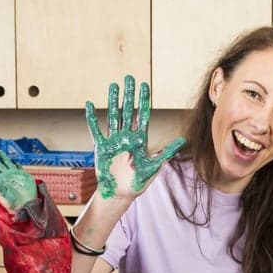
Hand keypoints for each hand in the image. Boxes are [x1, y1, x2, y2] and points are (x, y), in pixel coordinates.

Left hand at [0, 148, 36, 210]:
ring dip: (2, 157)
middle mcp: (4, 177)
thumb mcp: (4, 194)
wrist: (26, 205)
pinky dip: (15, 164)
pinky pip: (17, 167)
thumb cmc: (13, 203)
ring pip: (6, 164)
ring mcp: (13, 175)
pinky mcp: (22, 175)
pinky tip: (13, 161)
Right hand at [85, 74, 185, 198]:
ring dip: (113, 101)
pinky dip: (92, 118)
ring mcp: (113, 140)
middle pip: (128, 111)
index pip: (142, 115)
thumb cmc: (138, 182)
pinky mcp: (101, 147)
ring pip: (113, 116)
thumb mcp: (154, 167)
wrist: (121, 194)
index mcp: (140, 140)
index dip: (143, 100)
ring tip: (113, 85)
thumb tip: (183, 141)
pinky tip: (90, 104)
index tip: (144, 85)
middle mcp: (127, 136)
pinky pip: (96, 130)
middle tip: (129, 78)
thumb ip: (166, 153)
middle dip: (129, 94)